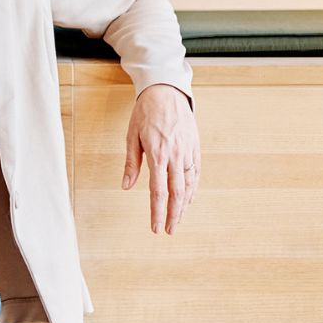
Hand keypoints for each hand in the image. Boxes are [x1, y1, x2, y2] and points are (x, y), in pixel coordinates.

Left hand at [122, 83, 200, 233]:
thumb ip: (131, 164)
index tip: (155, 227)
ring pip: (189, 185)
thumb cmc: (145, 113)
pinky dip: (193, 188)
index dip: (157, 211)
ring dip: (184, 205)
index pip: (158, 191)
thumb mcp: (131, 136)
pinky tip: (189, 199)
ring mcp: (187, 152)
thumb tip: (126, 187)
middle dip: (173, 215)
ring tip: (177, 219)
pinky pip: (196, 173)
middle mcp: (175, 156)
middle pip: (176, 193)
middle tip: (168, 230)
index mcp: (157, 154)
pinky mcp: (195, 147)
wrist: (166, 92)